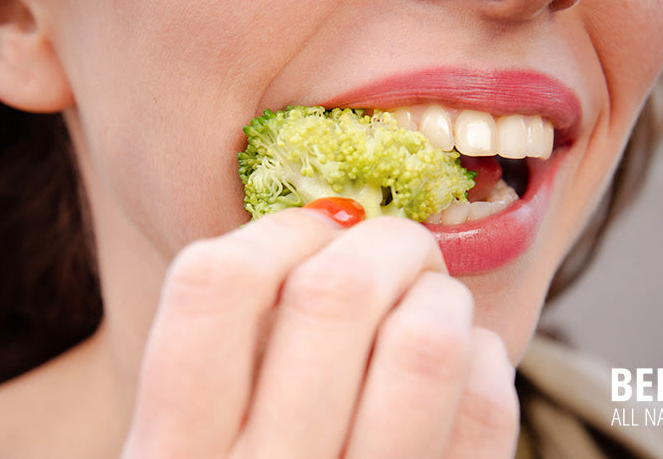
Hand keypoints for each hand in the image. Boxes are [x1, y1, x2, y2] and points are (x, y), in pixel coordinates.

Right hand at [122, 208, 518, 457]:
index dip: (277, 232)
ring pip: (426, 342)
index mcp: (173, 453)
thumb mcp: (193, 442)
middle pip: (336, 294)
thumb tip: (332, 225)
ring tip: (430, 303)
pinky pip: (489, 405)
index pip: (215, 287)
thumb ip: (233, 350)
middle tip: (396, 248)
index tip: (313, 232)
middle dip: (384, 241)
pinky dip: (482, 356)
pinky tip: (457, 366)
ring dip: (439, 296)